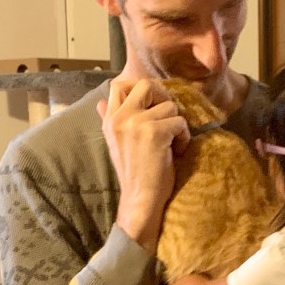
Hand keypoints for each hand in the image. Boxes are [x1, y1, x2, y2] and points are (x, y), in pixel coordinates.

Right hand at [98, 77, 189, 252]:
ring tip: (173, 143)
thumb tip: (100, 102)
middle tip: (169, 117)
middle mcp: (120, 118)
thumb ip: (109, 120)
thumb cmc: (133, 173)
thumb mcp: (116, 143)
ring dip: (177, 123)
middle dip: (163, 98)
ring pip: (169, 105)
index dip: (141, 89)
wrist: (139, 199)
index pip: (118, 85)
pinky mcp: (154, 133)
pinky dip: (184, 136)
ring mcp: (136, 123)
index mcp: (110, 120)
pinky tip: (177, 151)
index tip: (153, 105)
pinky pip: (179, 121)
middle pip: (146, 85)